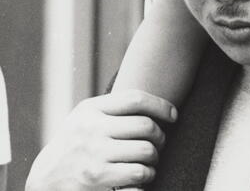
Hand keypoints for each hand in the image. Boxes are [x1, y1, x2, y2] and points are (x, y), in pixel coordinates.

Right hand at [25, 90, 176, 190]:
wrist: (44, 180)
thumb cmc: (75, 142)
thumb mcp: (86, 117)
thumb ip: (115, 107)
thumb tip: (157, 105)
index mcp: (91, 110)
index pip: (136, 99)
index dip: (162, 105)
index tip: (174, 115)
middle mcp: (91, 131)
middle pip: (147, 126)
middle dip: (160, 137)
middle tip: (159, 144)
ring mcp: (93, 157)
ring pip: (146, 153)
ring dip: (154, 160)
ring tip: (150, 162)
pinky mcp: (97, 182)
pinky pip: (138, 177)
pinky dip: (146, 179)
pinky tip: (141, 178)